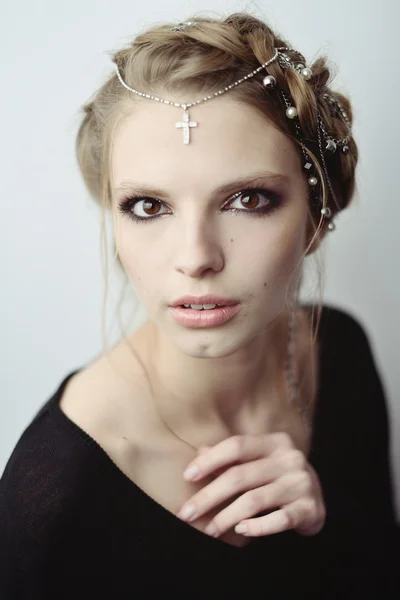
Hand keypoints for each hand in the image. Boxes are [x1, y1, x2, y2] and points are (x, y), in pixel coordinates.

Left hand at [176, 432, 325, 538]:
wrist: (316, 497)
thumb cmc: (276, 477)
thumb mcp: (257, 462)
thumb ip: (231, 458)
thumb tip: (199, 454)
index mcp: (274, 442)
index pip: (236, 446)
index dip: (210, 460)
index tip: (187, 476)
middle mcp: (289, 458)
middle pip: (240, 476)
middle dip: (209, 496)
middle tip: (186, 514)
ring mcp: (301, 483)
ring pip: (254, 500)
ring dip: (226, 517)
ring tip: (210, 530)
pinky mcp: (309, 508)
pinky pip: (279, 519)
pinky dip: (258, 527)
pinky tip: (240, 530)